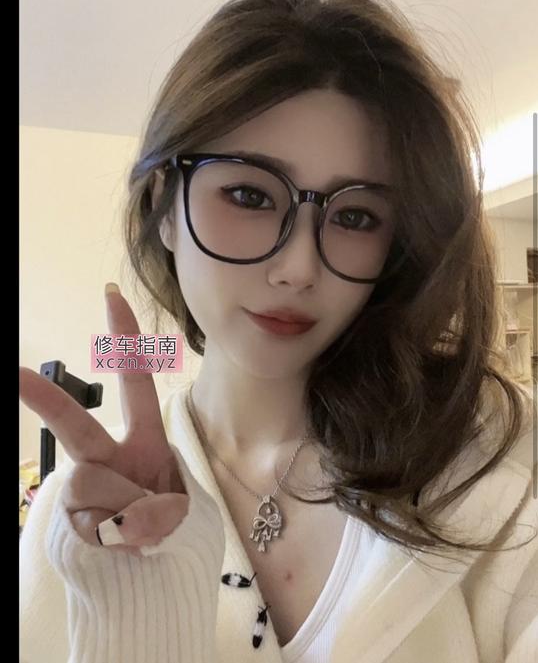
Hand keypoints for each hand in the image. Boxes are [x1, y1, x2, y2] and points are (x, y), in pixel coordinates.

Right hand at [19, 283, 188, 551]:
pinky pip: (91, 527)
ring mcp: (87, 490)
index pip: (135, 384)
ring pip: (91, 488)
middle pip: (76, 427)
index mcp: (145, 444)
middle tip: (17, 374)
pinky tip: (121, 547)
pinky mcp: (72, 522)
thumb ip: (158, 512)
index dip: (126, 340)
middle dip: (47, 401)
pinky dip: (114, 541)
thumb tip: (126, 520)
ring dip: (127, 515)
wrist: (151, 579)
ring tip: (144, 535)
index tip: (110, 297)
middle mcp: (109, 459)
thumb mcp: (181, 515)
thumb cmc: (169, 533)